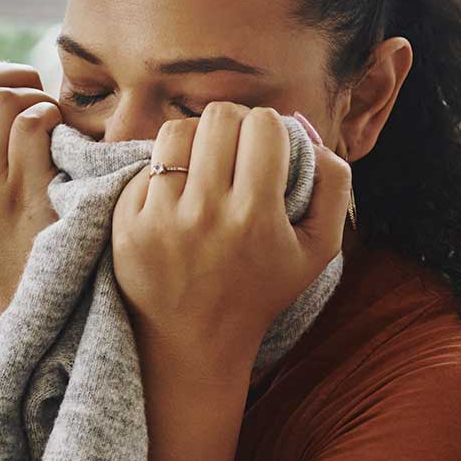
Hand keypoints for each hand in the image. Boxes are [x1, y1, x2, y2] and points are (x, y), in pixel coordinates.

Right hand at [0, 61, 63, 313]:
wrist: (29, 291)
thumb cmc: (12, 231)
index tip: (7, 90)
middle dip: (11, 75)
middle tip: (35, 94)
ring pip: (4, 100)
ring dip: (36, 97)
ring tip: (49, 119)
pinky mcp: (26, 193)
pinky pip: (31, 125)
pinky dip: (50, 116)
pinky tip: (60, 136)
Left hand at [112, 102, 350, 364]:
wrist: (192, 343)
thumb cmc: (259, 291)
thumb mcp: (317, 251)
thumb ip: (334, 189)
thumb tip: (314, 138)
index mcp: (257, 217)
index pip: (262, 125)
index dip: (268, 126)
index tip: (266, 146)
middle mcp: (206, 214)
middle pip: (218, 118)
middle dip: (233, 123)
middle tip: (235, 146)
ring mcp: (161, 218)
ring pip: (176, 131)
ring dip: (195, 138)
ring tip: (204, 160)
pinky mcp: (126, 223)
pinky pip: (146, 165)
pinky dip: (165, 171)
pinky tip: (177, 194)